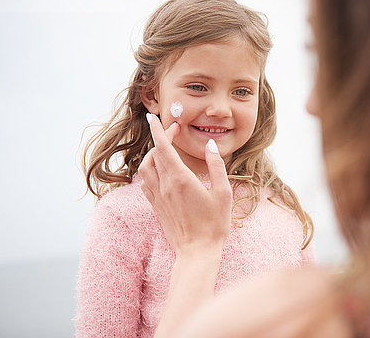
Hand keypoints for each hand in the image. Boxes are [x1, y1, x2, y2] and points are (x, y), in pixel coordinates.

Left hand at [138, 114, 232, 254]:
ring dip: (153, 154)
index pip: (163, 148)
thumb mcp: (223, 193)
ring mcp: (158, 197)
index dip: (158, 130)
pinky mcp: (156, 206)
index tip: (154, 117)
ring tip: (166, 149)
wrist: (196, 252)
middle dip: (161, 138)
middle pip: (155, 154)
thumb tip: (211, 146)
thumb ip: (217, 166)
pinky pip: (146, 182)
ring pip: (146, 167)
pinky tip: (161, 170)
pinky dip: (150, 170)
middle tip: (174, 130)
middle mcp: (165, 186)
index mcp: (181, 180)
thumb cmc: (214, 225)